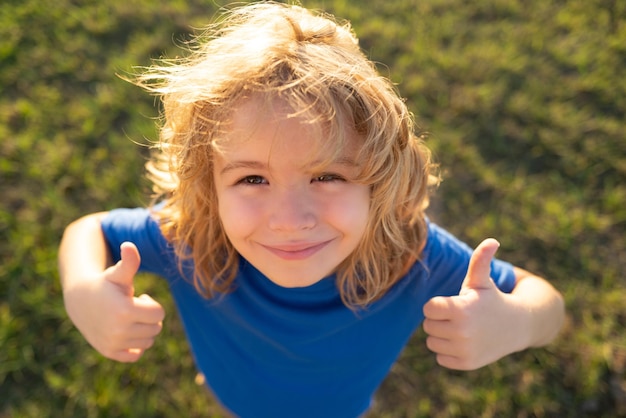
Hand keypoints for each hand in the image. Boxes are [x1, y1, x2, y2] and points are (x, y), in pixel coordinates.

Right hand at [64, 242, 164, 361]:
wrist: (80, 300)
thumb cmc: (105, 283)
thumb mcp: (118, 273)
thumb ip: (128, 262)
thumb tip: (129, 246)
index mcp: (125, 311)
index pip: (159, 313)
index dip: (152, 304)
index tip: (140, 297)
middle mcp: (119, 330)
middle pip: (156, 328)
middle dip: (149, 317)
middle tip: (135, 307)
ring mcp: (114, 343)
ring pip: (148, 341)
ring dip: (144, 330)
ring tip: (129, 318)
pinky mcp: (109, 352)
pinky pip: (135, 356)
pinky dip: (136, 347)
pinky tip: (128, 333)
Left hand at [422, 238, 526, 369]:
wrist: (516, 327)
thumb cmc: (492, 298)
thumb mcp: (482, 280)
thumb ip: (480, 260)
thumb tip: (492, 241)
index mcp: (461, 309)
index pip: (428, 308)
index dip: (439, 304)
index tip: (455, 303)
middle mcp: (462, 332)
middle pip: (428, 325)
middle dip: (440, 319)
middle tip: (460, 316)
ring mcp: (464, 350)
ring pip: (432, 342)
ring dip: (443, 336)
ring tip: (463, 329)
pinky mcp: (466, 364)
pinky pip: (440, 358)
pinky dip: (449, 352)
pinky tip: (465, 343)